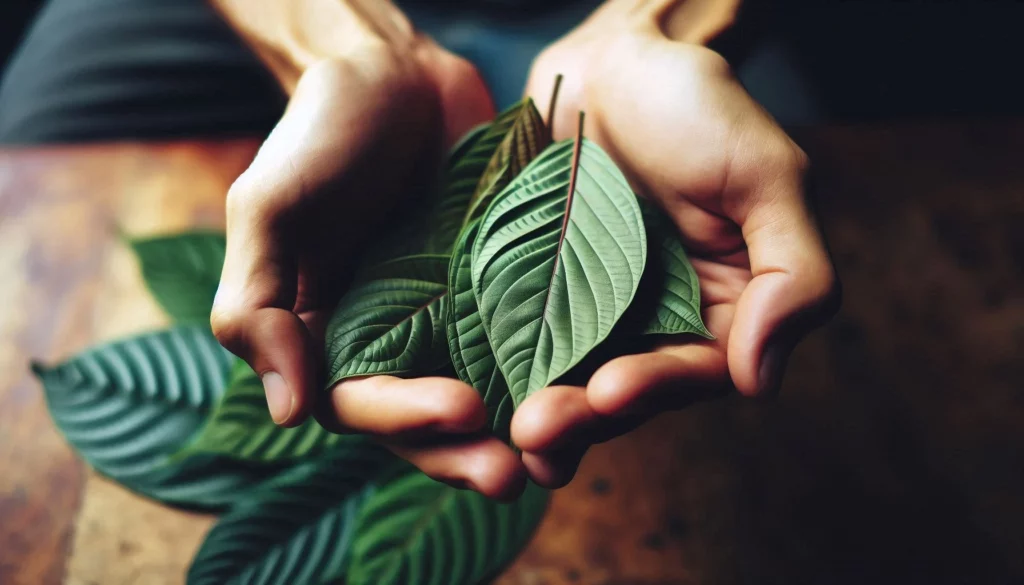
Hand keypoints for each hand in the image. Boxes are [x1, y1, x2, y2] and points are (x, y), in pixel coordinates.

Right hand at [211, 22, 527, 497]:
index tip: (461, 410)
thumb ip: (256, 305)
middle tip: (515, 475)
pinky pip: (531, 337)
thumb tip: (286, 415)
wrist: (394, 70)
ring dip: (519, 430)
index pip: (360, 403)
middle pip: (428, 421)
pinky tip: (593, 389)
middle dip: (468, 452)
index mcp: (329, 335)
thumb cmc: (320, 131)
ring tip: (560, 454)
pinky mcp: (505, 289)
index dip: (406, 418)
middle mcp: (393, 339)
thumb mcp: (268, 208)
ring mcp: (453, 317)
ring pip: (487, 393)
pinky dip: (556, 369)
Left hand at [513, 0, 839, 486]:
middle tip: (536, 432)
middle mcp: (654, 323)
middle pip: (623, 391)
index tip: (611, 392)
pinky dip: (497, 369)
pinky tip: (470, 395)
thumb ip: (794, 274)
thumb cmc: (697, 107)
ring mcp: (588, 311)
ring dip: (540, 411)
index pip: (696, 371)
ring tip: (510, 434)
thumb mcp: (767, 175)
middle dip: (582, 416)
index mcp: (719, 311)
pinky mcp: (532, 291)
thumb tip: (760, 381)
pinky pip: (515, 337)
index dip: (656, 387)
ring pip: (566, 378)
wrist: (612, 61)